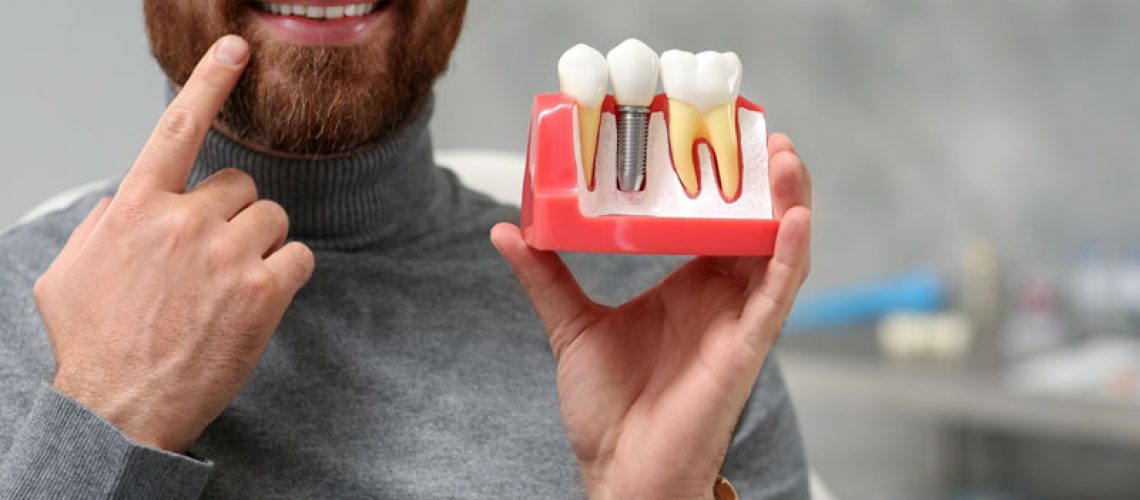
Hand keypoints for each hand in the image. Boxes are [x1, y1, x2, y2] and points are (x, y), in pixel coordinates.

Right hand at [34, 36, 314, 452]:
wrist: (119, 409)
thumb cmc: (93, 346)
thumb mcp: (68, 274)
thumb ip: (101, 225)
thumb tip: (125, 203)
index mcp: (136, 208)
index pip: (177, 127)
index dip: (209, 81)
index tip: (236, 50)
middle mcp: (183, 220)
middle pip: (240, 186)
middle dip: (233, 217)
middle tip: (213, 262)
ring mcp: (226, 254)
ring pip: (274, 218)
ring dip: (261, 246)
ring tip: (231, 288)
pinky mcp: (263, 290)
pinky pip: (300, 256)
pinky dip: (288, 274)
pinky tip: (259, 301)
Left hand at [492, 134, 810, 498]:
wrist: (620, 469)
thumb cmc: (609, 409)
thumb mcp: (571, 326)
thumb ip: (547, 276)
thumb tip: (509, 229)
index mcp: (689, 286)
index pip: (715, 220)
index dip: (722, 179)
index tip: (712, 128)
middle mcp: (721, 297)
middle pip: (756, 225)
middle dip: (765, 178)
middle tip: (759, 130)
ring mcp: (738, 320)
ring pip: (778, 250)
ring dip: (787, 201)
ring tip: (784, 156)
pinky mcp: (747, 347)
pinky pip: (777, 295)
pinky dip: (789, 254)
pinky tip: (792, 218)